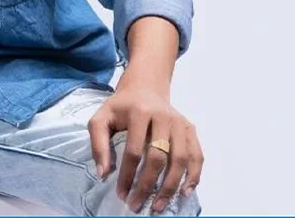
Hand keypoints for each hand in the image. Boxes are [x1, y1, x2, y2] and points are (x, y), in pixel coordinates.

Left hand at [87, 84, 203, 212]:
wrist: (144, 88)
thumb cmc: (120, 107)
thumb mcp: (100, 119)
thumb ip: (98, 144)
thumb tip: (103, 174)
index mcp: (139, 112)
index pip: (134, 151)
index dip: (128, 175)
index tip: (122, 194)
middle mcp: (164, 116)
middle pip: (159, 157)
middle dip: (148, 185)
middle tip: (138, 204)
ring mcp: (180, 122)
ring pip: (181, 160)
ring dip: (171, 186)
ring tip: (159, 205)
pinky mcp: (190, 128)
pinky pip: (197, 155)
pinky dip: (194, 176)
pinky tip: (185, 192)